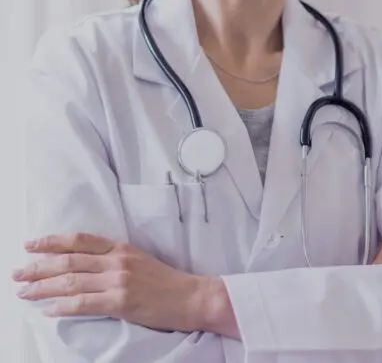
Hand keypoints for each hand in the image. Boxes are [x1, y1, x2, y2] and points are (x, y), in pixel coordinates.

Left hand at [13, 233, 207, 332]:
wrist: (193, 297)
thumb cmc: (169, 282)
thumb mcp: (141, 260)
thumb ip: (114, 259)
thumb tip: (83, 266)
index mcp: (122, 248)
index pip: (79, 240)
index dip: (51, 242)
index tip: (30, 245)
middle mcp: (117, 262)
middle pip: (68, 262)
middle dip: (37, 268)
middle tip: (17, 274)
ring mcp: (119, 281)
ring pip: (70, 282)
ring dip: (42, 288)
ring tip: (24, 292)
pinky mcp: (121, 302)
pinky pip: (83, 304)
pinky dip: (62, 307)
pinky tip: (48, 310)